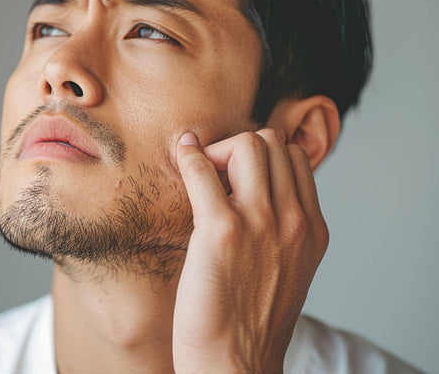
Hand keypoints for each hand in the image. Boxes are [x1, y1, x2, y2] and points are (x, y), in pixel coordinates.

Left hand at [172, 130, 328, 373]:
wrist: (236, 366)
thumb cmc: (252, 317)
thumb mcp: (289, 265)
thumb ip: (284, 224)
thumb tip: (253, 184)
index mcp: (312, 228)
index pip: (294, 157)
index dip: (264, 157)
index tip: (239, 173)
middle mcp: (294, 221)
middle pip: (272, 142)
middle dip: (241, 148)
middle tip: (218, 173)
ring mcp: (261, 223)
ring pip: (247, 143)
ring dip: (219, 150)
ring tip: (204, 176)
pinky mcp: (223, 231)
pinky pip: (202, 170)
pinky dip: (189, 157)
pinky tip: (182, 159)